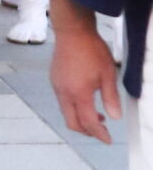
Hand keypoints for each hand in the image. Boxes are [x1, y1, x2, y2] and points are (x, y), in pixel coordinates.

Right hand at [50, 7, 121, 143]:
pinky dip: (73, 106)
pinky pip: (62, 100)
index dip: (99, 134)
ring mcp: (57, 85)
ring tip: (96, 113)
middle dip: (87, 131)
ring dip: (80, 118)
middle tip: (101, 130)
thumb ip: (111, 97)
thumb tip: (115, 116)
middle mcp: (64, 92)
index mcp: (78, 93)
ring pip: (66, 112)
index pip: (88, 122)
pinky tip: (84, 98)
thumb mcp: (108, 74)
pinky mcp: (54, 78)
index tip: (107, 139)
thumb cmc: (90, 48)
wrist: (72, 29)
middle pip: (72, 122)